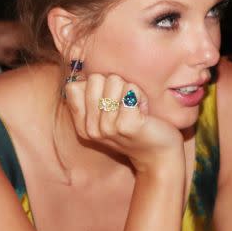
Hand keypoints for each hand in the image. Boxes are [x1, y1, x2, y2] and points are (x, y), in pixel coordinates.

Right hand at [63, 73, 184, 172]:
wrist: (159, 156)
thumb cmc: (135, 128)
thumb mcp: (106, 117)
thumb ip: (92, 98)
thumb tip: (81, 75)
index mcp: (82, 126)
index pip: (73, 87)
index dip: (96, 86)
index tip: (111, 102)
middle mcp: (90, 128)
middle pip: (95, 79)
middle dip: (116, 85)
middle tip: (126, 105)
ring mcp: (107, 128)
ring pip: (114, 81)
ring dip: (131, 91)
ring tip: (136, 109)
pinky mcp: (126, 124)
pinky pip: (131, 89)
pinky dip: (141, 95)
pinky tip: (143, 112)